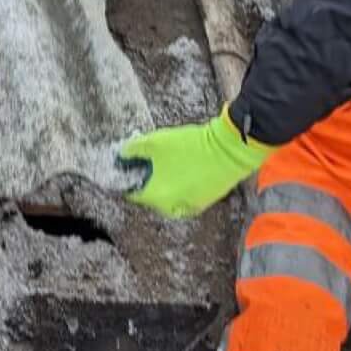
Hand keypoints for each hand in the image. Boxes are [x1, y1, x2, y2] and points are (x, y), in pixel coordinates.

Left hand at [116, 108, 271, 218]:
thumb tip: (121, 155)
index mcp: (157, 197)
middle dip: (148, 179)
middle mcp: (172, 208)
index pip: (133, 193)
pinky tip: (184, 168)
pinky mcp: (205, 202)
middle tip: (151, 161)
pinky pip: (184, 196)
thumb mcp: (155, 142)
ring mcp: (190, 207)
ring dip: (165, 183)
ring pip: (169, 196)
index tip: (131, 165)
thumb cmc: (191, 146)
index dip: (129, 177)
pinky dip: (181, 185)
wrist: (229, 149)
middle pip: (151, 196)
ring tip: (169, 162)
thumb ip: (132, 150)